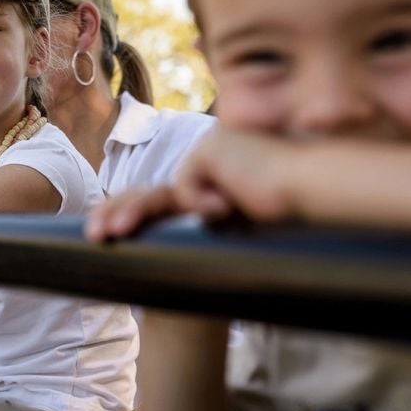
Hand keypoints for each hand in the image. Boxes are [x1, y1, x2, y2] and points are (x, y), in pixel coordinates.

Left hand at [85, 128, 297, 240]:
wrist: (315, 188)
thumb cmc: (289, 215)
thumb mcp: (241, 228)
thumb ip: (211, 231)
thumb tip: (183, 261)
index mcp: (210, 182)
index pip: (163, 199)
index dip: (135, 214)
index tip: (111, 233)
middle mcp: (204, 165)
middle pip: (150, 193)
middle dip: (119, 213)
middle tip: (95, 234)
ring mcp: (205, 152)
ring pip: (157, 193)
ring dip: (130, 213)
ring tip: (111, 232)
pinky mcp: (209, 149)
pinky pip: (188, 189)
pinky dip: (203, 203)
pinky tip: (225, 208)